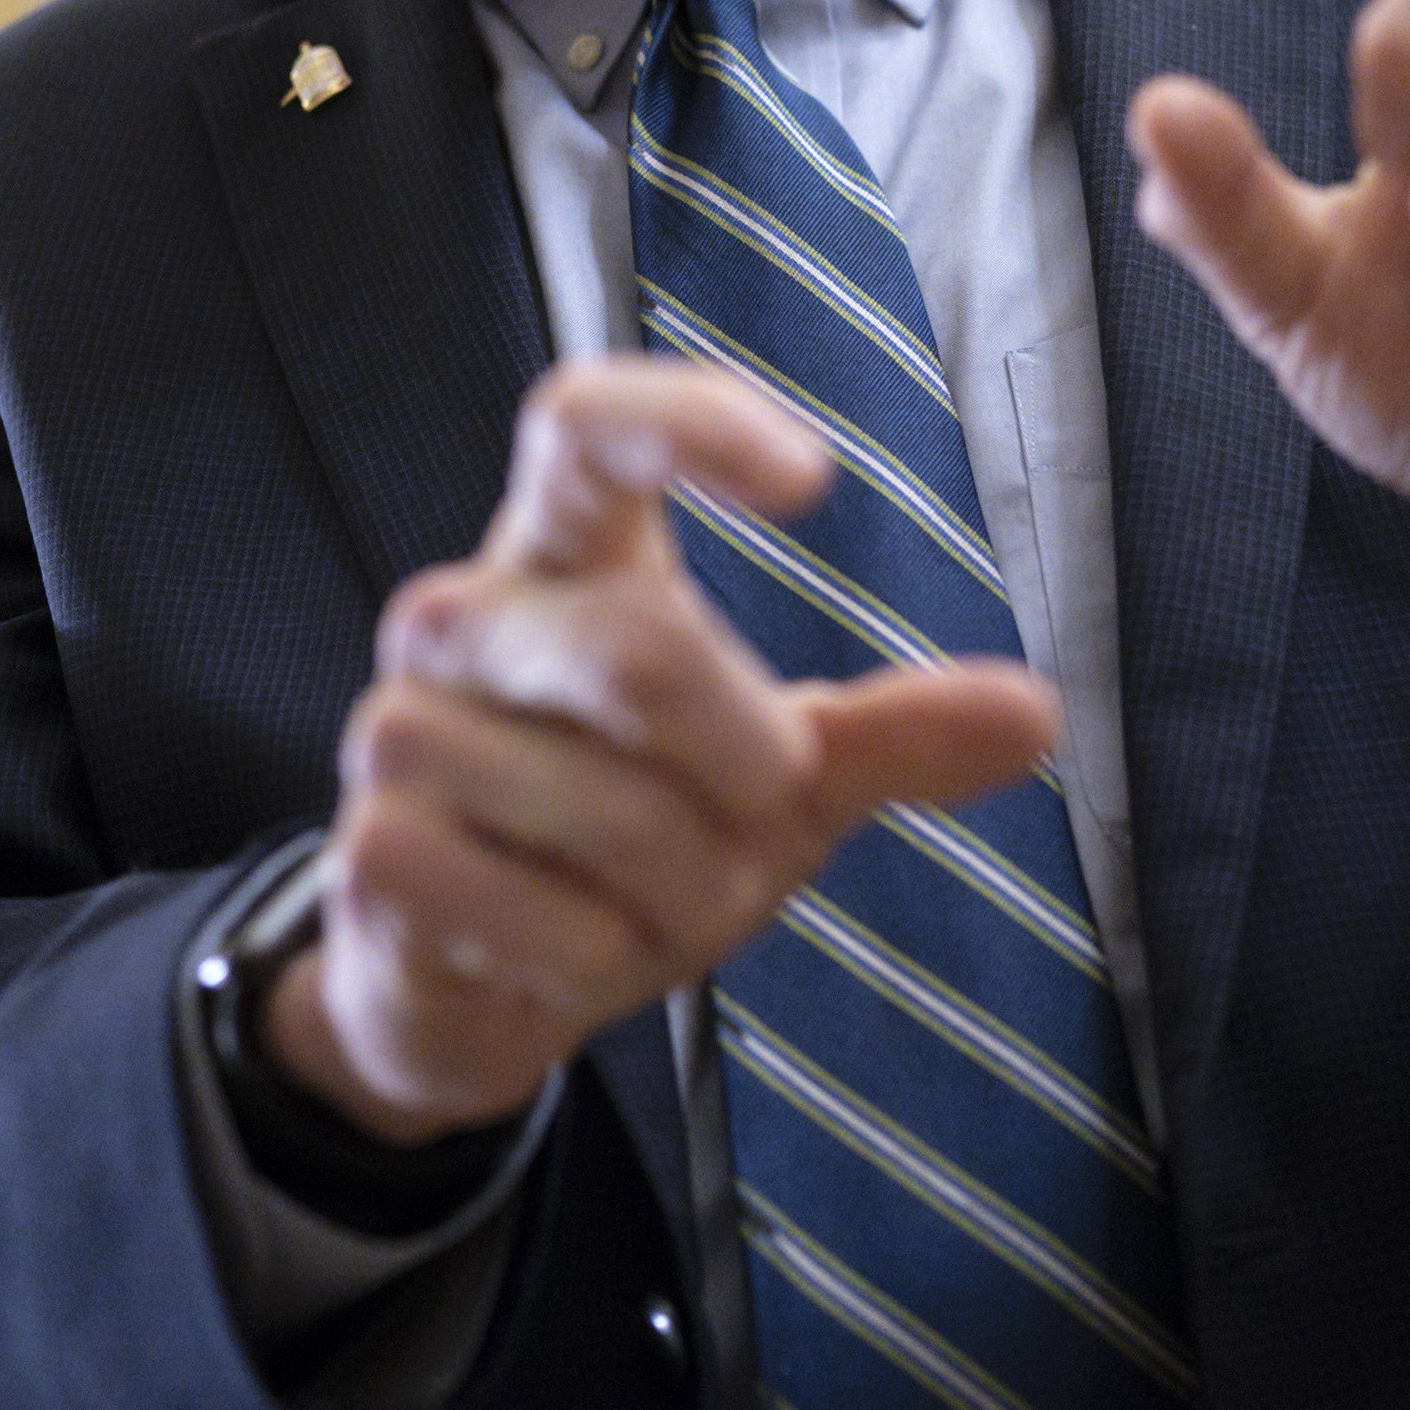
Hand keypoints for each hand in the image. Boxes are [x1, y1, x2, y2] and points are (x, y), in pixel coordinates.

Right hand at [267, 356, 1057, 1140]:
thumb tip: (1036, 716)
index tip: (810, 481)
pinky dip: (608, 961)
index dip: (688, 425)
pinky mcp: (373, 853)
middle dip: (743, 764)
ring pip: (609, 813)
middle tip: (762, 810)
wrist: (465, 985)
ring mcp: (401, 730)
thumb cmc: (630, 841)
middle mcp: (461, 616)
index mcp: (559, 555)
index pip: (586, 424)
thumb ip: (892, 737)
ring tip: (652, 900)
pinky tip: (572, 950)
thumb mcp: (777, 783)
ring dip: (683, 892)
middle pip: (636, 651)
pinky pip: (551, 917)